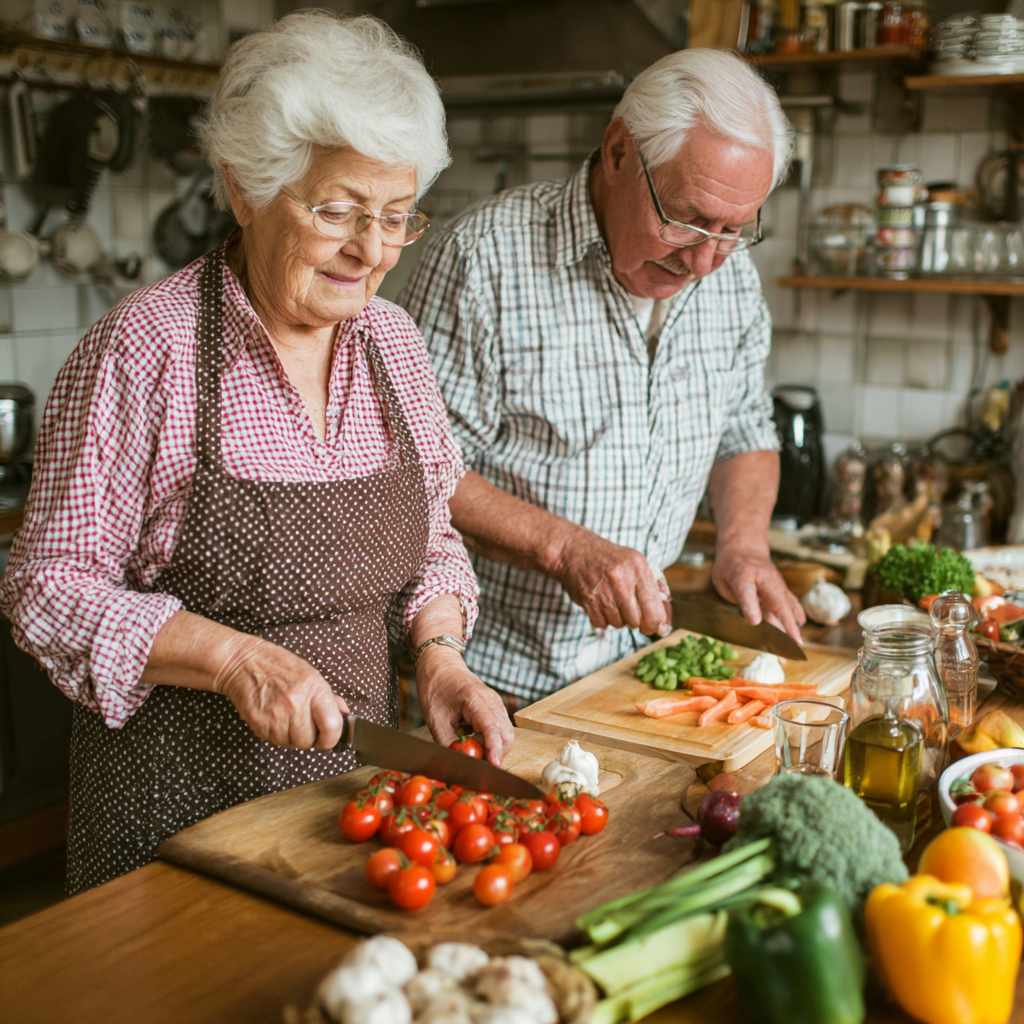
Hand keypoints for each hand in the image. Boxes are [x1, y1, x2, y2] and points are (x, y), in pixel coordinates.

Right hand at [213, 634, 348, 749]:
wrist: (243, 662)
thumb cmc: (278, 665)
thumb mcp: (311, 674)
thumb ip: (329, 698)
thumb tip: (345, 715)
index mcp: (314, 688)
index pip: (332, 726)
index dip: (332, 738)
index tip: (328, 739)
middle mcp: (295, 702)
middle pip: (308, 741)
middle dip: (308, 737)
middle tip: (302, 723)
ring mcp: (275, 714)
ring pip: (290, 744)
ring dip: (289, 736)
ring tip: (285, 716)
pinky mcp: (258, 722)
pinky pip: (272, 741)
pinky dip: (274, 734)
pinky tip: (272, 717)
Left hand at [415, 647, 514, 766]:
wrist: (440, 663)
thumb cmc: (435, 686)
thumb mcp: (435, 718)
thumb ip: (447, 743)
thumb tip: (457, 764)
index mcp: (475, 700)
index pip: (492, 729)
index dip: (494, 750)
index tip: (493, 766)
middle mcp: (492, 700)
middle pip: (506, 734)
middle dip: (496, 753)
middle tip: (476, 763)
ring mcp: (495, 702)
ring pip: (506, 732)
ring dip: (494, 747)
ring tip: (472, 750)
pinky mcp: (494, 705)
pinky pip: (500, 727)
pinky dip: (492, 739)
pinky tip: (475, 740)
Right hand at [551, 527, 670, 635]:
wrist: (574, 550)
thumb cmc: (610, 558)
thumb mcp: (636, 562)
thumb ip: (656, 587)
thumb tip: (665, 620)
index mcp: (638, 568)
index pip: (653, 607)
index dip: (657, 623)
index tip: (657, 627)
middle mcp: (621, 580)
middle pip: (637, 620)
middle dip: (637, 622)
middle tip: (633, 613)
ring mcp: (603, 591)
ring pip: (620, 624)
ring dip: (619, 619)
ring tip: (614, 602)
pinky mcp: (588, 601)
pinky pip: (602, 624)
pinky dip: (604, 620)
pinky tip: (602, 605)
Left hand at [712, 544, 805, 643]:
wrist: (744, 548)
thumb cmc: (730, 568)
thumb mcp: (722, 580)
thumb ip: (736, 598)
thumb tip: (753, 618)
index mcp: (742, 575)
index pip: (746, 591)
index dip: (750, 606)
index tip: (754, 622)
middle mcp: (763, 578)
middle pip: (776, 601)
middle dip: (785, 622)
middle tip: (791, 642)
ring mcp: (776, 582)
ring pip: (786, 604)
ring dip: (793, 624)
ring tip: (797, 643)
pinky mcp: (781, 587)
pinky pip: (791, 602)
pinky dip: (796, 614)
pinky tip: (800, 627)